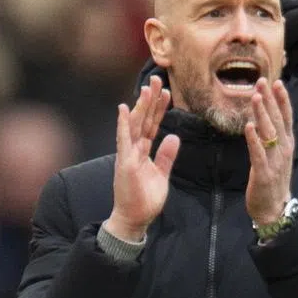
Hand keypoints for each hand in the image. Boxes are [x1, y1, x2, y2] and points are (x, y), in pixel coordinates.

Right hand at [104, 76, 179, 241]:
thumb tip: (173, 137)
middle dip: (150, 99)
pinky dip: (123, 125)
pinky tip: (124, 109)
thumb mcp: (161, 174)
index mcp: (143, 151)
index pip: (152, 124)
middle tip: (157, 78)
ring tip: (147, 88)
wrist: (134, 219)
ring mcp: (128, 155)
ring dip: (140, 106)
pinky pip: (124, 141)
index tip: (166, 91)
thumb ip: (166, 156)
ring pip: (135, 125)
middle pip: (144, 119)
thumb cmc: (145, 199)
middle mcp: (134, 149)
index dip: (159, 108)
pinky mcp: (125, 164)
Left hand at [245, 78, 294, 225]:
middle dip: (269, 100)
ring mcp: (275, 162)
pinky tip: (249, 127)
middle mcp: (283, 150)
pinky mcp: (263, 174)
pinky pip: (258, 154)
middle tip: (262, 81)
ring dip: (261, 114)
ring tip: (255, 97)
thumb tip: (265, 117)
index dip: (282, 99)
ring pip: (268, 134)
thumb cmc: (274, 179)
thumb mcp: (278, 155)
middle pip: (276, 120)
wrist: (275, 209)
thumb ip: (274, 137)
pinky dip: (254, 140)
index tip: (277, 82)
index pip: (286, 117)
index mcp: (287, 144)